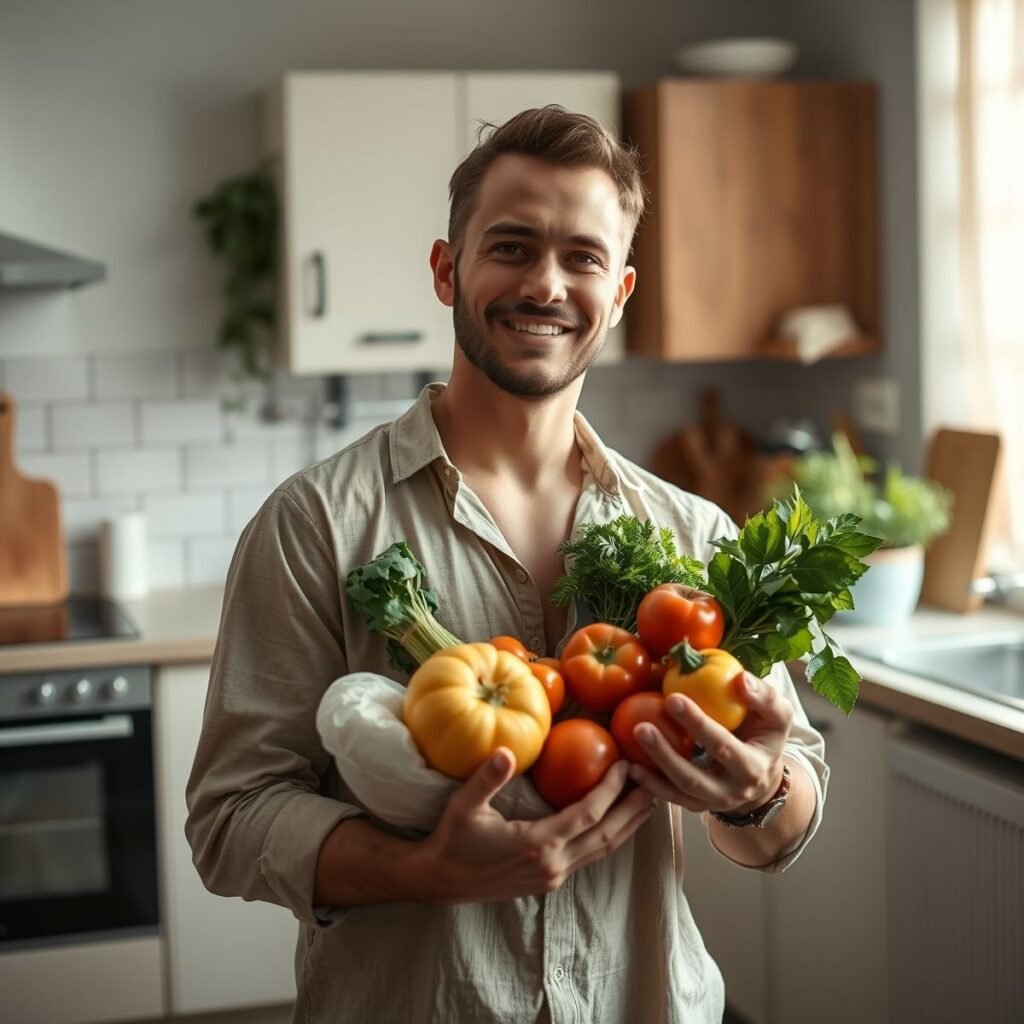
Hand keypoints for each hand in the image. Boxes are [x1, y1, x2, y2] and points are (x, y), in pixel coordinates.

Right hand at [418, 748, 654, 903]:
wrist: (440, 880)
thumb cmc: (452, 839)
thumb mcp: (465, 806)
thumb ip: (487, 779)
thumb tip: (505, 750)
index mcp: (538, 845)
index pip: (588, 814)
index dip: (611, 789)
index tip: (627, 765)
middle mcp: (554, 864)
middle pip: (607, 835)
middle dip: (633, 808)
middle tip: (655, 782)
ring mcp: (554, 876)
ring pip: (603, 850)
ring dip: (627, 825)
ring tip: (648, 802)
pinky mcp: (550, 881)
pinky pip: (590, 856)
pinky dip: (609, 837)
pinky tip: (616, 823)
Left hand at [628, 672, 792, 816]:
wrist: (764, 777)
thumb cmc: (765, 736)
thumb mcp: (777, 715)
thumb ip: (764, 696)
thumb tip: (740, 679)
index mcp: (753, 767)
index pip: (722, 746)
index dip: (697, 724)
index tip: (672, 698)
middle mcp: (733, 791)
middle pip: (695, 777)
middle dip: (666, 753)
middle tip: (641, 726)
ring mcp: (713, 802)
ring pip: (680, 790)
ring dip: (654, 768)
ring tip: (633, 740)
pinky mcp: (698, 806)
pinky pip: (672, 798)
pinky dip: (651, 784)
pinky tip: (631, 766)